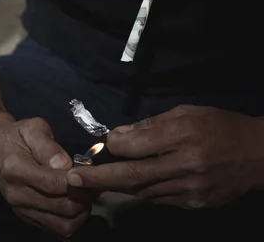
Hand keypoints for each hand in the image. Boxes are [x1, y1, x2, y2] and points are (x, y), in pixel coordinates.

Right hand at [0, 117, 97, 237]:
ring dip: (81, 212)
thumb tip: (65, 165)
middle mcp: (16, 194)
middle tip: (93, 184)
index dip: (77, 182)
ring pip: (63, 225)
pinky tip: (75, 204)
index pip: (53, 183)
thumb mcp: (33, 128)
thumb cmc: (18, 136)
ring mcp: (20, 209)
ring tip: (85, 195)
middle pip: (61, 206)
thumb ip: (48, 146)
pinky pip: (57, 230)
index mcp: (15, 169)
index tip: (90, 173)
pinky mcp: (26, 218)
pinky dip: (73, 221)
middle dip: (84, 197)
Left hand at [66, 105, 263, 208]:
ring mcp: (191, 189)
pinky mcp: (195, 204)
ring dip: (117, 187)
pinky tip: (130, 185)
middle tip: (72, 179)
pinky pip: (158, 199)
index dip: (115, 146)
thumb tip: (117, 137)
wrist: (258, 156)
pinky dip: (141, 191)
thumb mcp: (185, 113)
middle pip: (134, 175)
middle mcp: (186, 165)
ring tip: (93, 183)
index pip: (136, 146)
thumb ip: (149, 126)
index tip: (103, 144)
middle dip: (99, 179)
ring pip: (143, 191)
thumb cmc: (218, 126)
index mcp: (183, 136)